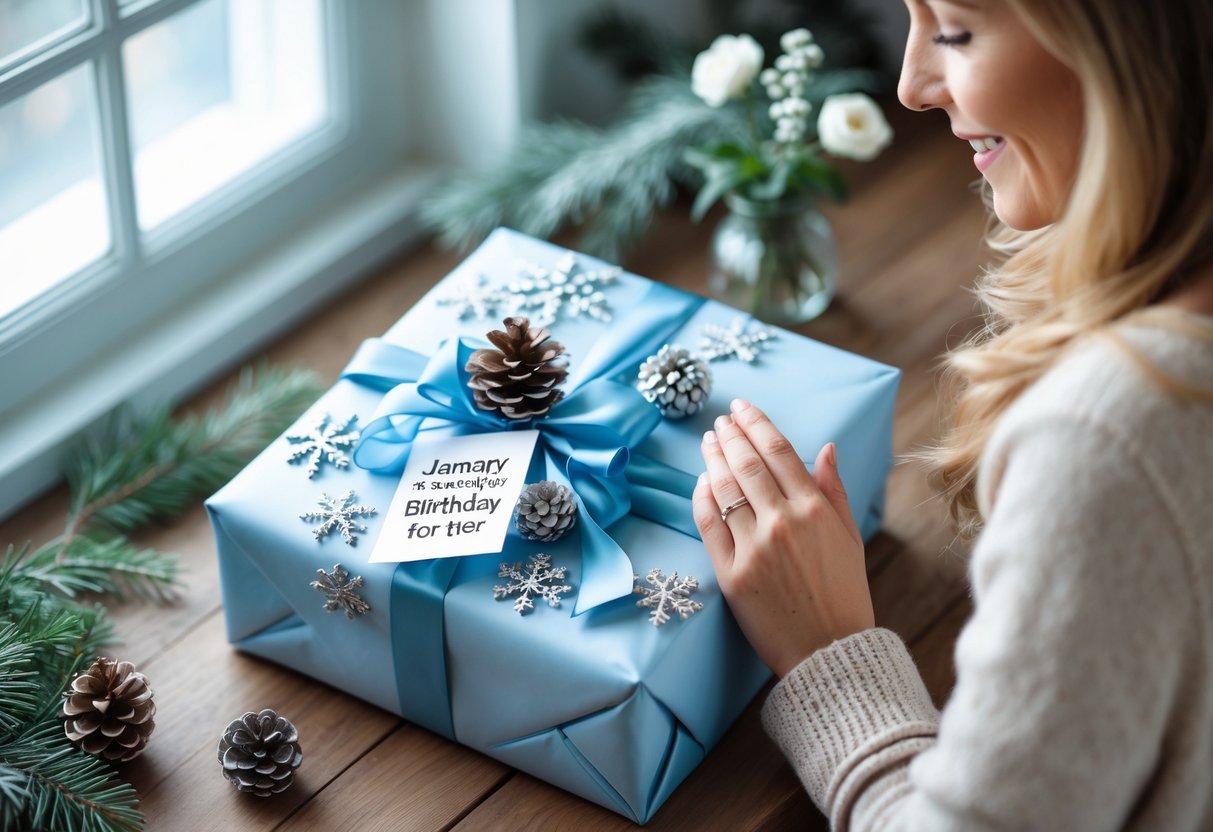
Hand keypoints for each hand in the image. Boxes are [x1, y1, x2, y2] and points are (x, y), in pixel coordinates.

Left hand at [693, 399, 873, 677]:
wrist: (829, 651)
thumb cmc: (843, 594)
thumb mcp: (850, 538)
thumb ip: (834, 490)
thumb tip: (825, 447)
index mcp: (815, 510)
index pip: (780, 452)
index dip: (758, 424)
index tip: (743, 408)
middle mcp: (783, 522)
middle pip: (748, 464)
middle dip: (731, 435)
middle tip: (721, 421)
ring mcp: (754, 547)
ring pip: (726, 489)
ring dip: (714, 459)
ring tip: (709, 442)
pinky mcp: (732, 574)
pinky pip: (709, 525)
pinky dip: (702, 498)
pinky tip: (701, 483)